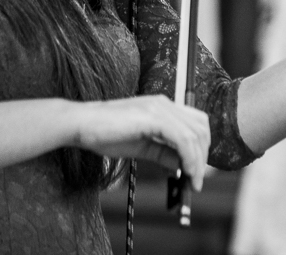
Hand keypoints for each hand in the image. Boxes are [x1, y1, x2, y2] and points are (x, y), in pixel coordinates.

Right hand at [71, 95, 210, 190]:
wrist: (82, 124)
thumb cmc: (106, 133)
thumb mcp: (142, 146)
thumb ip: (163, 153)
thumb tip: (183, 166)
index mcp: (163, 107)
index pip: (196, 123)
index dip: (202, 147)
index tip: (197, 170)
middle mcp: (165, 103)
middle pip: (200, 127)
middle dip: (203, 156)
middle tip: (196, 180)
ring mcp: (160, 108)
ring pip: (194, 134)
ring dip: (197, 161)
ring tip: (192, 182)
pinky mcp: (153, 117)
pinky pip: (182, 139)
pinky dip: (188, 158)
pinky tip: (185, 173)